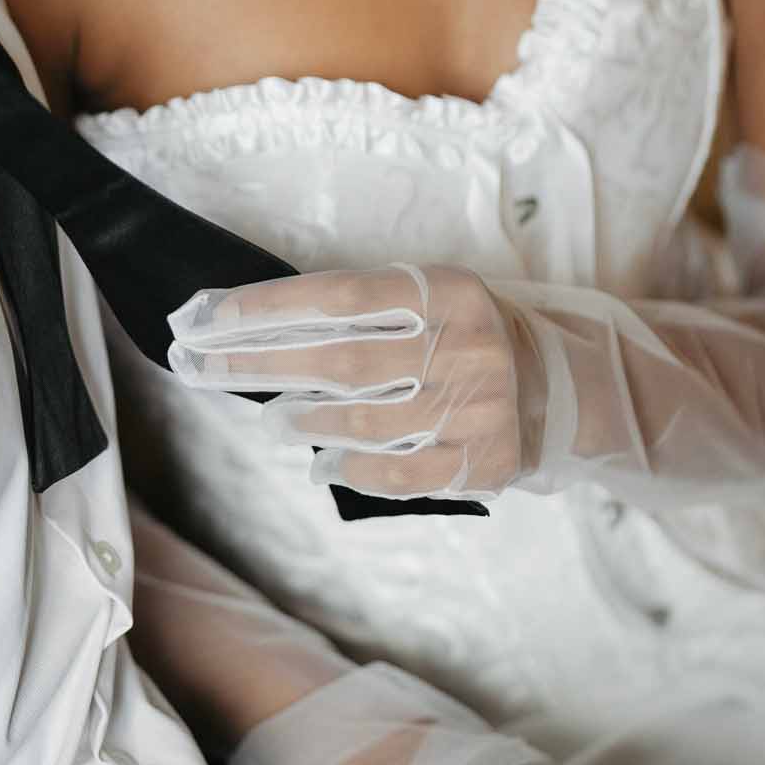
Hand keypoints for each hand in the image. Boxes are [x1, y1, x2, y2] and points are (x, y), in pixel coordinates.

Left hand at [169, 263, 534, 499]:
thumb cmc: (465, 334)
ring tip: (277, 419)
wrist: (558, 383)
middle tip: (205, 366)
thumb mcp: (429, 297)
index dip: (270, 309)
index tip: (211, 317)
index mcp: (449, 292)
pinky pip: (398, 472)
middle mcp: (467, 347)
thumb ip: (360, 310)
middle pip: (341, 362)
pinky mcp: (484, 461)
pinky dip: (352, 468)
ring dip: (305, 422)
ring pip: (365, 423)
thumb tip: (259, 328)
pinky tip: (325, 461)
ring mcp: (479, 409)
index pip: (340, 298)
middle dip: (261, 364)